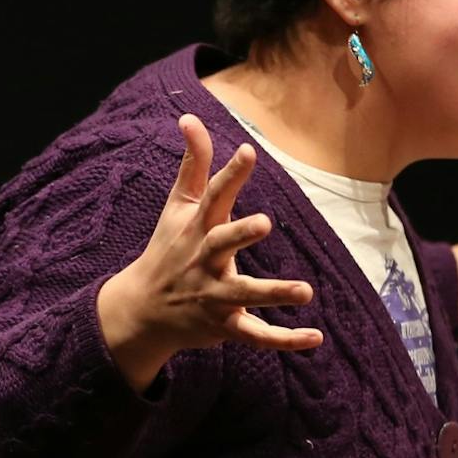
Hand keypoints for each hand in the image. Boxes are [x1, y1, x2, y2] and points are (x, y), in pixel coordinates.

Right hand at [98, 115, 322, 389]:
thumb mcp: (177, 206)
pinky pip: (256, 335)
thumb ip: (192, 163)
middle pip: (223, 244)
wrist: (142, 310)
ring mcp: (214, 295)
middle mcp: (205, 259)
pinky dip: (285, 340)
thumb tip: (189, 117)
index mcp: (198, 227)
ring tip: (305, 291)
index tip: (249, 151)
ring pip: (245, 295)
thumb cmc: (168, 249)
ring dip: (273, 293)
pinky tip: (315, 338)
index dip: (231, 174)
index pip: (214, 195)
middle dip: (241, 234)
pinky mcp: (224, 325)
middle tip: (264, 222)